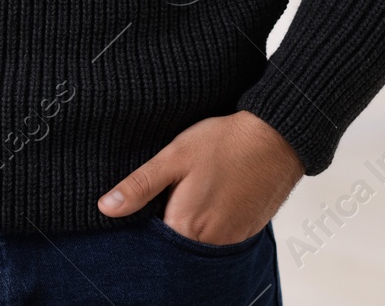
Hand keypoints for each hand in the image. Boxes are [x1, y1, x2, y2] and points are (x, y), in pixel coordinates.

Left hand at [97, 110, 303, 244]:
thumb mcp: (174, 156)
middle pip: (176, 246)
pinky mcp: (248, 233)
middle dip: (168, 225)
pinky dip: (212, 224)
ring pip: (198, 243)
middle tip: (173, 194)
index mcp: (186, 225)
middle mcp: (211, 242)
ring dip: (191, 226)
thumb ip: (140, 185)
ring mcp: (232, 240)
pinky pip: (220, 238)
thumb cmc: (226, 143)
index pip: (153, 243)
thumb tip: (107, 207)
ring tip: (194, 193)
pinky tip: (213, 198)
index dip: (144, 226)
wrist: (277, 138)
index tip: (147, 206)